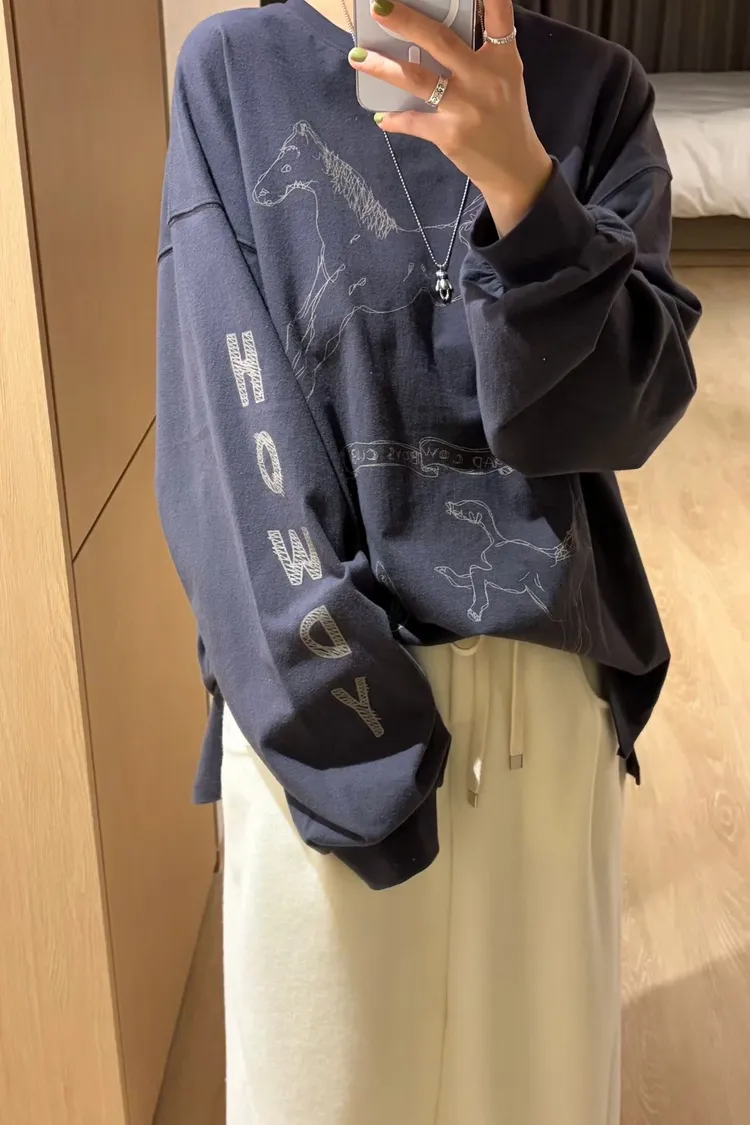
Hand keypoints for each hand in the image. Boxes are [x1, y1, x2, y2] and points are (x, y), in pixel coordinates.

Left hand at [348, 0, 552, 234]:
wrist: (515, 170)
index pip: (497, 16)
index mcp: (503, 59)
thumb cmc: (506, 117)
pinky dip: (395, 119)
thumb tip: (434, 33)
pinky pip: (414, 121)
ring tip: (357, 57)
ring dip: (383, 67)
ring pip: (418, 79)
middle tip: (379, 6)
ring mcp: (466, 108)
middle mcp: (485, 79)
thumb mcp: (505, 78)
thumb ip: (481, 53)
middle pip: (441, 41)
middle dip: (406, 21)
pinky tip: (382, 116)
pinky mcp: (450, 135)